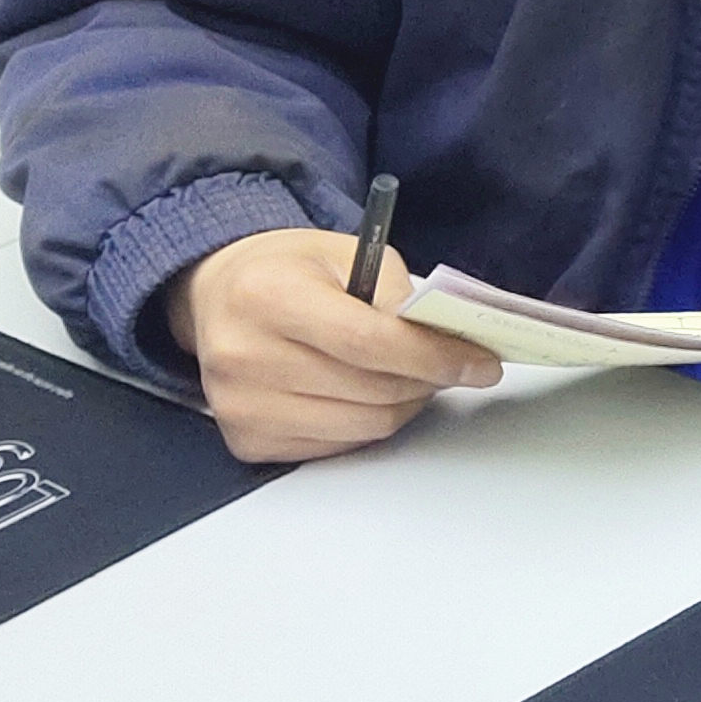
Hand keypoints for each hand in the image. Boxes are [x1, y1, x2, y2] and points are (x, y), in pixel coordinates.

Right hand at [161, 231, 501, 464]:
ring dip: (404, 405)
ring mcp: (240, 405)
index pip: (367, 342)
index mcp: (267, 296)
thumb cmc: (289, 271)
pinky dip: (368, 424)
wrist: (219, 295)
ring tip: (410, 376)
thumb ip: (398, 294)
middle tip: (454, 365)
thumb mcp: (347, 254)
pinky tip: (367, 393)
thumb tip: (449, 343)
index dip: (434, 357)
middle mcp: (242, 355)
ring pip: (364, 426)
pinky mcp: (247, 440)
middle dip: (428, 380)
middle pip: (371, 390)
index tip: (481, 363)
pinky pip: (337, 447)